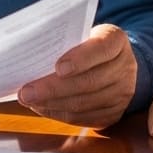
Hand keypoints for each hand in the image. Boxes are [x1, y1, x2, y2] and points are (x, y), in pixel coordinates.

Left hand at [16, 24, 137, 128]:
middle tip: (26, 92)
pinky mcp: (114, 113)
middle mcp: (125, 67)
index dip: (80, 59)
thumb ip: (64, 42)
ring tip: (29, 101)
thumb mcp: (82, 34)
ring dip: (52, 104)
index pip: (101, 48)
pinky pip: (84, 118)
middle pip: (89, 82)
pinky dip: (59, 114)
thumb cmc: (87, 45)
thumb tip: (29, 55)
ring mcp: (122, 93)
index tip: (57, 67)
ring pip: (84, 103)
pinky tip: (42, 108)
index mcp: (116, 40)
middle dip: (53, 89)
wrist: (113, 63)